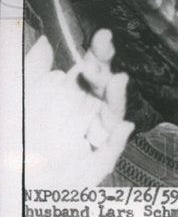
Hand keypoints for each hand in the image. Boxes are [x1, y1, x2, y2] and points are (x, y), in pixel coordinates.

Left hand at [24, 30, 133, 186]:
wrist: (16, 180)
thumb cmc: (18, 138)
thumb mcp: (21, 97)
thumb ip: (32, 69)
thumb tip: (44, 40)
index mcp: (75, 93)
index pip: (93, 68)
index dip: (100, 52)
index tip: (103, 36)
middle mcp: (89, 111)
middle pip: (106, 88)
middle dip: (105, 72)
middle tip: (98, 60)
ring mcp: (95, 137)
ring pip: (113, 115)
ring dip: (117, 98)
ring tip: (117, 81)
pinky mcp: (96, 163)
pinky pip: (111, 152)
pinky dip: (118, 140)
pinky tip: (123, 127)